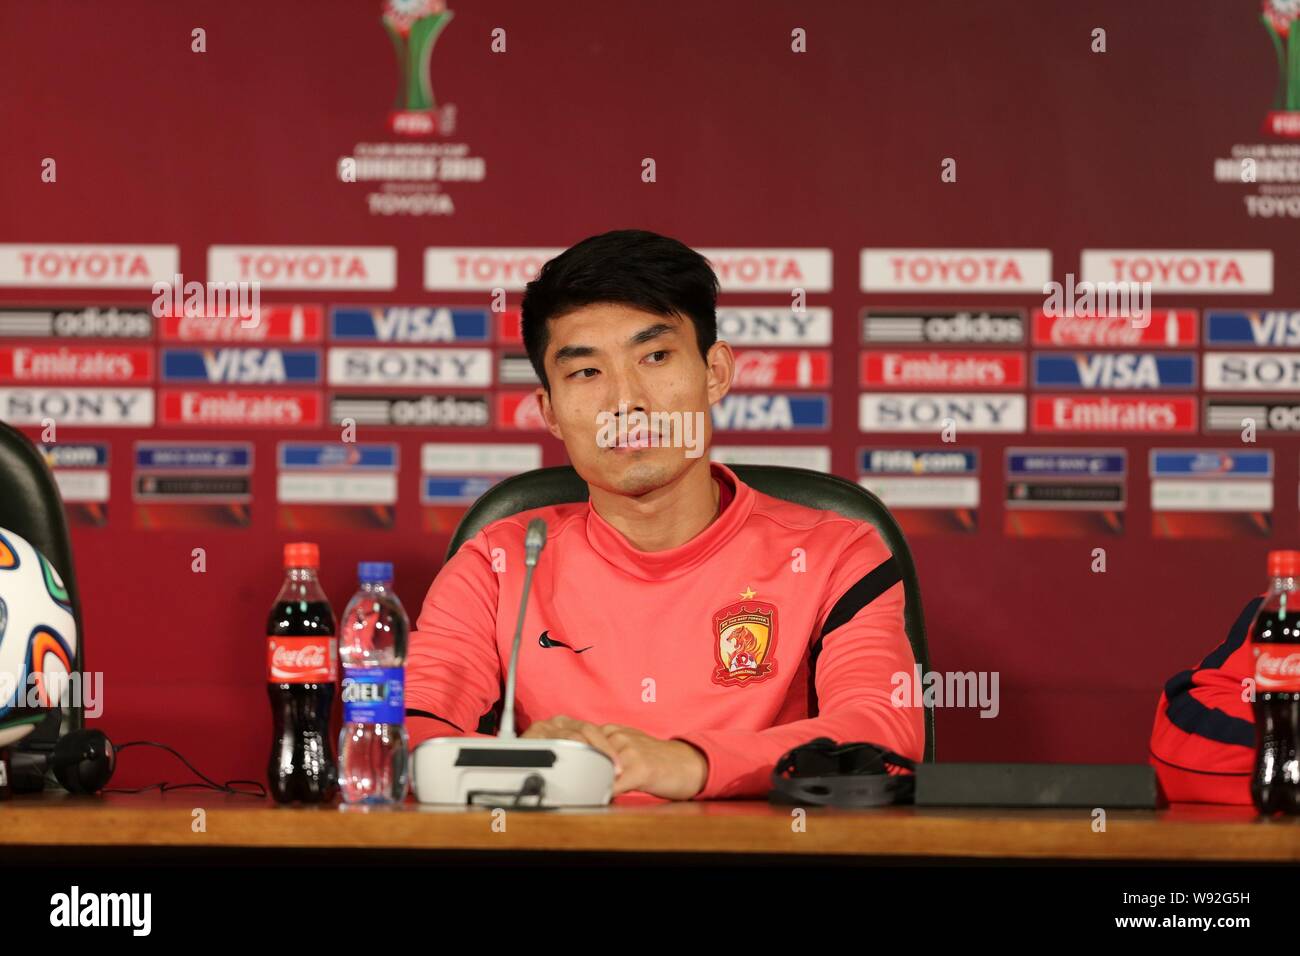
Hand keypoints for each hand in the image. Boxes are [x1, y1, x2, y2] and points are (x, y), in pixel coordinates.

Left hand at [520, 715, 708, 799]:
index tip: (545, 760)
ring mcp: (629, 751)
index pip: (580, 739)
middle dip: (567, 766)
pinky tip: (592, 799)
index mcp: (613, 732)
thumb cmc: (657, 760)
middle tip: (549, 779)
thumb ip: (604, 751)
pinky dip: (601, 792)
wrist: (687, 764)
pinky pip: (615, 782)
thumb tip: (578, 764)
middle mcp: (619, 738)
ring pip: (596, 766)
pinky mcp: (641, 768)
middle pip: (584, 751)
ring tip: (565, 792)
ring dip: (581, 780)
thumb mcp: (628, 748)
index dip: (563, 751)